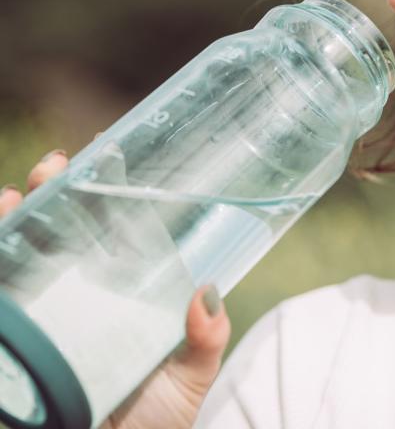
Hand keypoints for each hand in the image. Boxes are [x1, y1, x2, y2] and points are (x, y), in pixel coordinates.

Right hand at [0, 149, 231, 428]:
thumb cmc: (157, 419)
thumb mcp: (189, 376)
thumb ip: (204, 338)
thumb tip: (207, 295)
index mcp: (117, 294)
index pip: (101, 233)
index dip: (94, 196)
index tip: (95, 160)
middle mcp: (74, 300)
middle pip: (52, 235)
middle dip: (46, 195)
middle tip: (53, 170)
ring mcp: (39, 322)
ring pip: (14, 259)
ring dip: (7, 223)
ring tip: (12, 199)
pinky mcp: (13, 350)